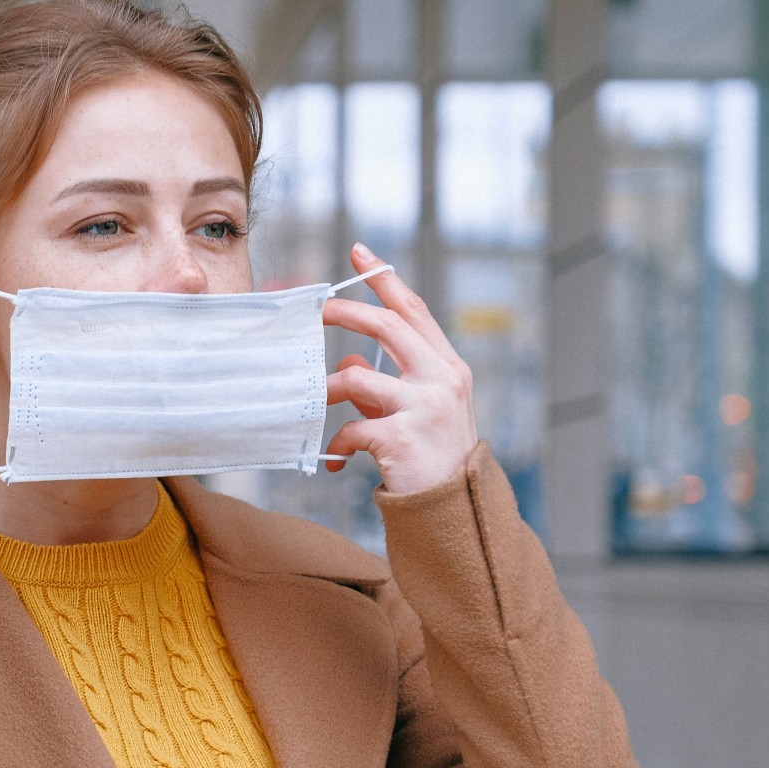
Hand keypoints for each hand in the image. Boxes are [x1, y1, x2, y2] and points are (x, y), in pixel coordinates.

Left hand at [320, 243, 480, 494]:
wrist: (454, 514)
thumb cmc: (431, 460)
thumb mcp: (414, 413)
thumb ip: (384, 385)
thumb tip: (348, 365)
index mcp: (448, 368)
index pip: (415, 311)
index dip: (385, 280)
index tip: (360, 253)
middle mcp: (442, 380)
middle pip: (386, 326)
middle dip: (344, 313)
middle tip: (315, 312)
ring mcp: (426, 407)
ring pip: (356, 377)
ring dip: (327, 389)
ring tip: (314, 403)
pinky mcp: (403, 437)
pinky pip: (351, 427)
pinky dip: (338, 443)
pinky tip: (337, 460)